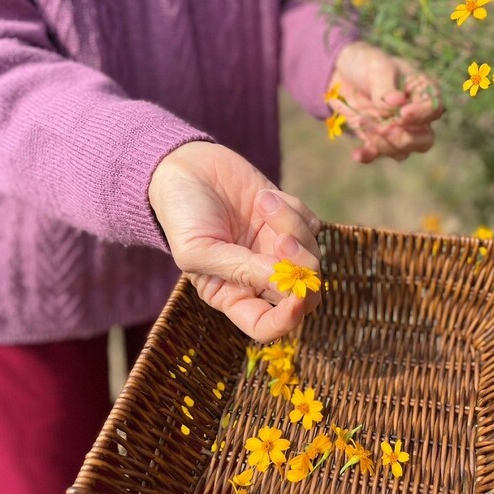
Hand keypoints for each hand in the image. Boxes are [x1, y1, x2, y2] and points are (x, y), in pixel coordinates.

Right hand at [148, 141, 321, 341]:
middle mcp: (259, 277)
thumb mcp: (197, 249)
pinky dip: (295, 210)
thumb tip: (280, 281)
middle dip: (302, 271)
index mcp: (232, 295)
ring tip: (262, 202)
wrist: (185, 168)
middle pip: (302, 295)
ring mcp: (276, 250)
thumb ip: (237, 269)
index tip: (295, 297)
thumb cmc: (181, 215)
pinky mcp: (289, 222)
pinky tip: (264, 196)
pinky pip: (312, 225)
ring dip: (292, 227)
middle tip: (283, 240)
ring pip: (311, 255)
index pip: (267, 325)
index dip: (287, 319)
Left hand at [327, 41, 443, 162]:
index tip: (403, 113)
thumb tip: (397, 102)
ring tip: (362, 121)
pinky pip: (376, 154)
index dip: (421, 115)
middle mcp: (415, 117)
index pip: (434, 109)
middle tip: (384, 127)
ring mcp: (397, 132)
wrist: (342, 72)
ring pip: (401, 151)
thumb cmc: (368, 64)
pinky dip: (367, 155)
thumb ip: (386, 86)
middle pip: (424, 140)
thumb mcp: (377, 67)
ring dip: (382, 142)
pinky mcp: (376, 140)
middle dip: (404, 138)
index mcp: (423, 93)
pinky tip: (358, 154)